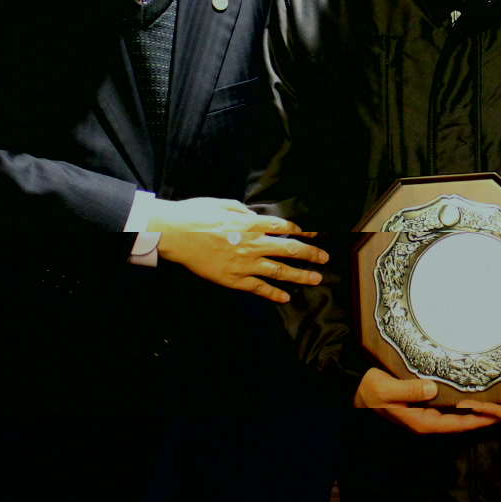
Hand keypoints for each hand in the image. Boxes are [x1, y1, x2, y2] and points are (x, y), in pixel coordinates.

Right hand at [127, 197, 326, 303]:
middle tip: (325, 258)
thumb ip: (243, 211)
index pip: (284, 227)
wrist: (175, 234)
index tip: (313, 234)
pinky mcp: (233, 279)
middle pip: (289, 249)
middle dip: (310, 253)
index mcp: (252, 223)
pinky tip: (285, 297)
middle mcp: (254, 244)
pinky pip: (258, 288)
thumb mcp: (223, 204)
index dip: (302, 230)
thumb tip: (254, 216)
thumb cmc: (196, 215)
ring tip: (316, 279)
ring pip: (279, 271)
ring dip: (300, 275)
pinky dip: (273, 293)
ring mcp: (245, 264)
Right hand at [354, 368, 496, 434]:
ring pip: (458, 412)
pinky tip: (475, 389)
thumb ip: (409, 389)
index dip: (479, 420)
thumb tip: (432, 388)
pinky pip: (449, 403)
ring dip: (476, 406)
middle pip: (462, 420)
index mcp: (422, 421)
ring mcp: (427, 411)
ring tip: (497, 397)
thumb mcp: (387, 389)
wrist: (355, 386)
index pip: (457, 424)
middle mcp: (427, 419)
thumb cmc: (370, 389)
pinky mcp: (425, 402)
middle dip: (483, 414)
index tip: (498, 414)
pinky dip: (464, 398)